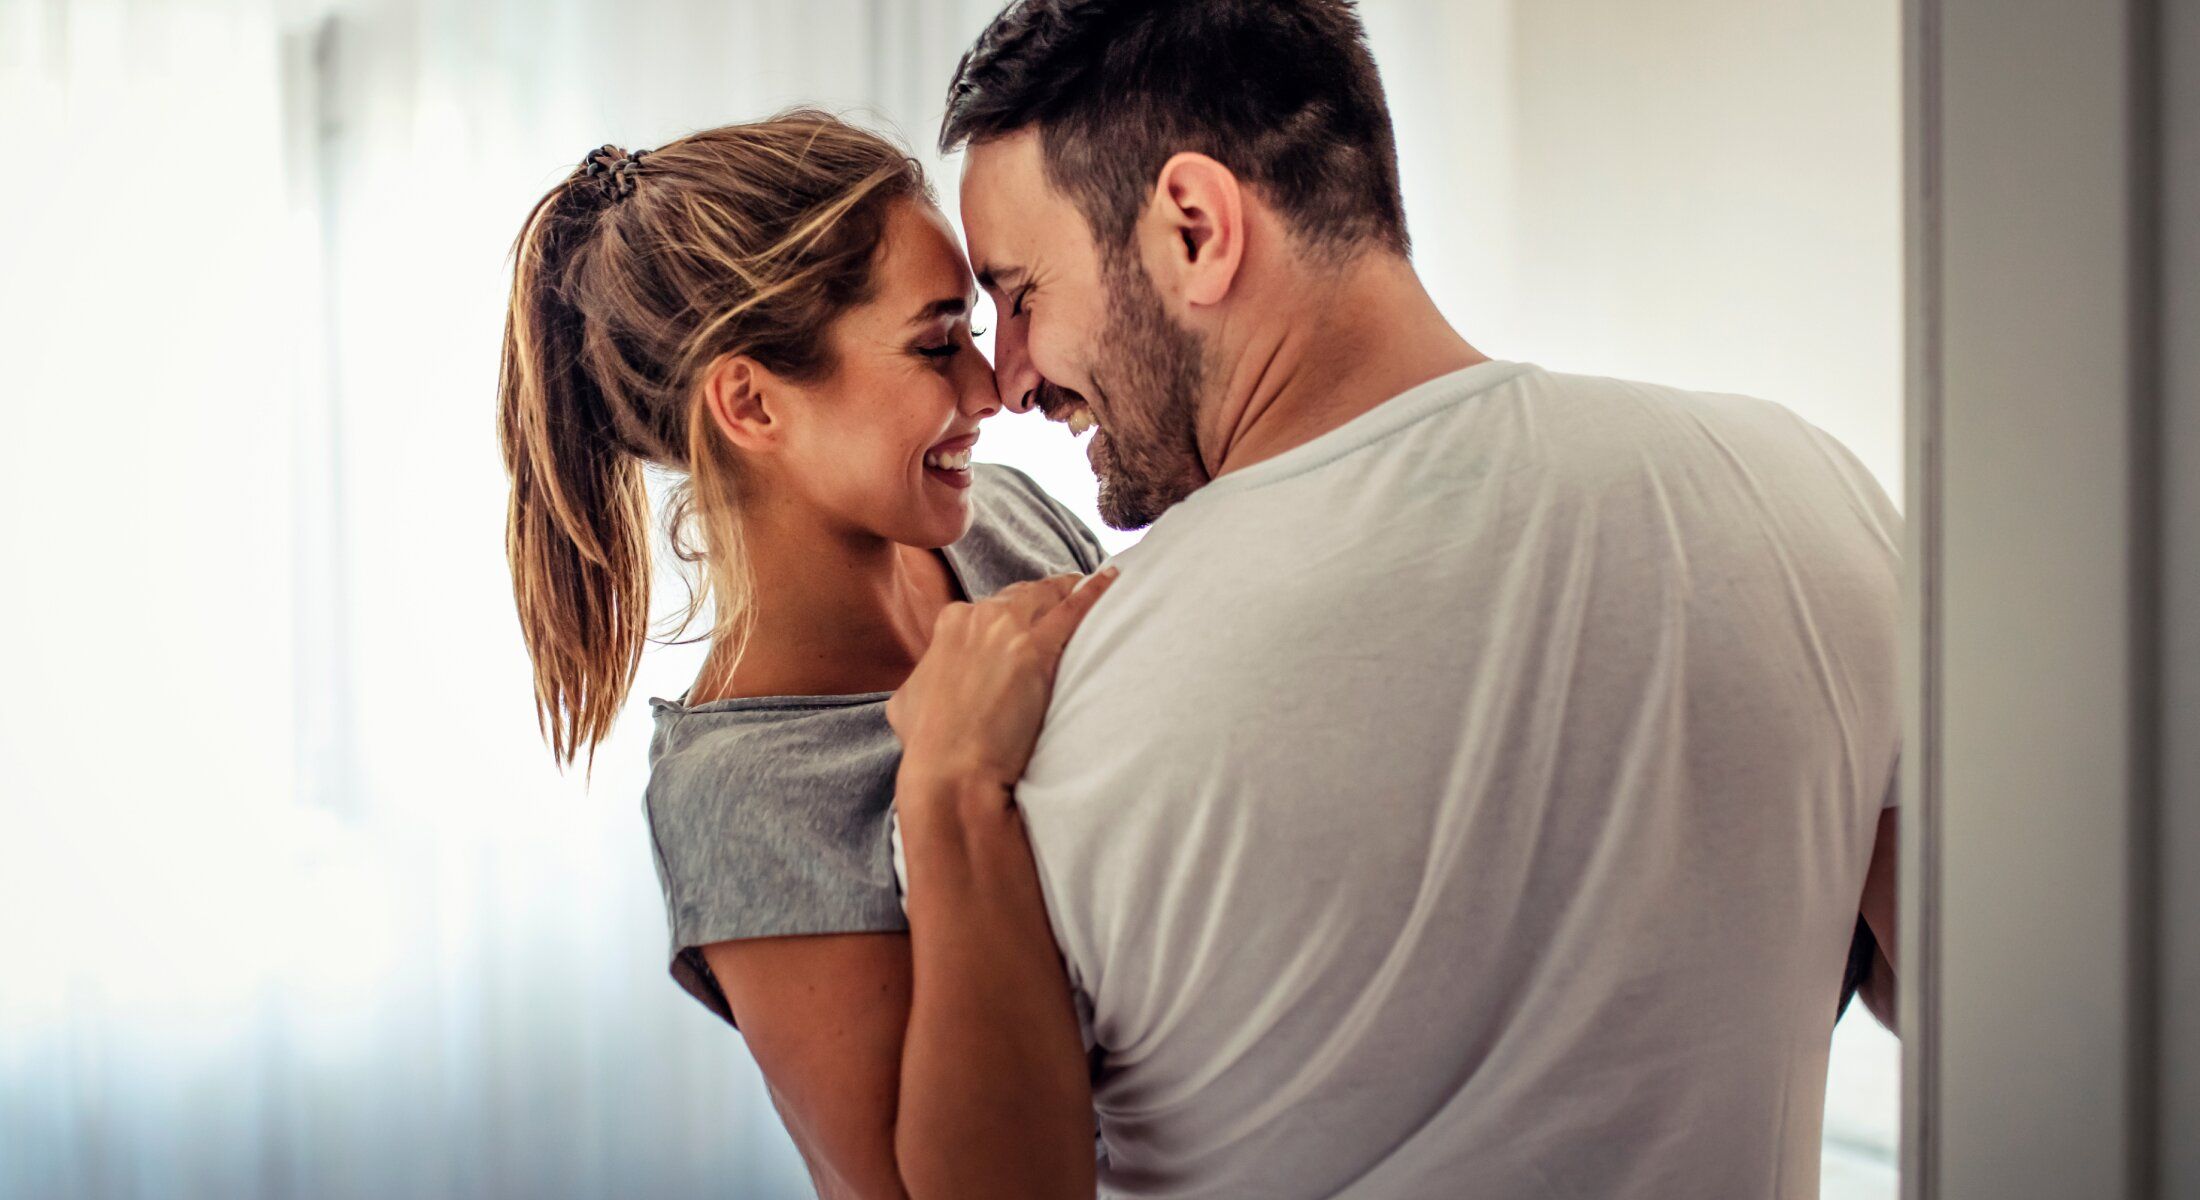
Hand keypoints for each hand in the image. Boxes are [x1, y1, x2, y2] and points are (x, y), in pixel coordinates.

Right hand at [886, 567, 1119, 795]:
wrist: (951, 769)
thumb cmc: (929, 744)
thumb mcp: (908, 699)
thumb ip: (925, 676)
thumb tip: (927, 681)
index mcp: (950, 624)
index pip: (991, 605)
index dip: (1011, 612)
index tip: (1025, 618)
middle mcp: (979, 618)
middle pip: (1023, 596)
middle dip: (1044, 595)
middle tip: (1066, 593)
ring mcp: (1009, 630)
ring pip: (1049, 596)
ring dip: (1071, 588)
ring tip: (1092, 583)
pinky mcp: (1037, 651)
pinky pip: (1074, 610)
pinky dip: (1095, 592)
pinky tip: (1112, 578)